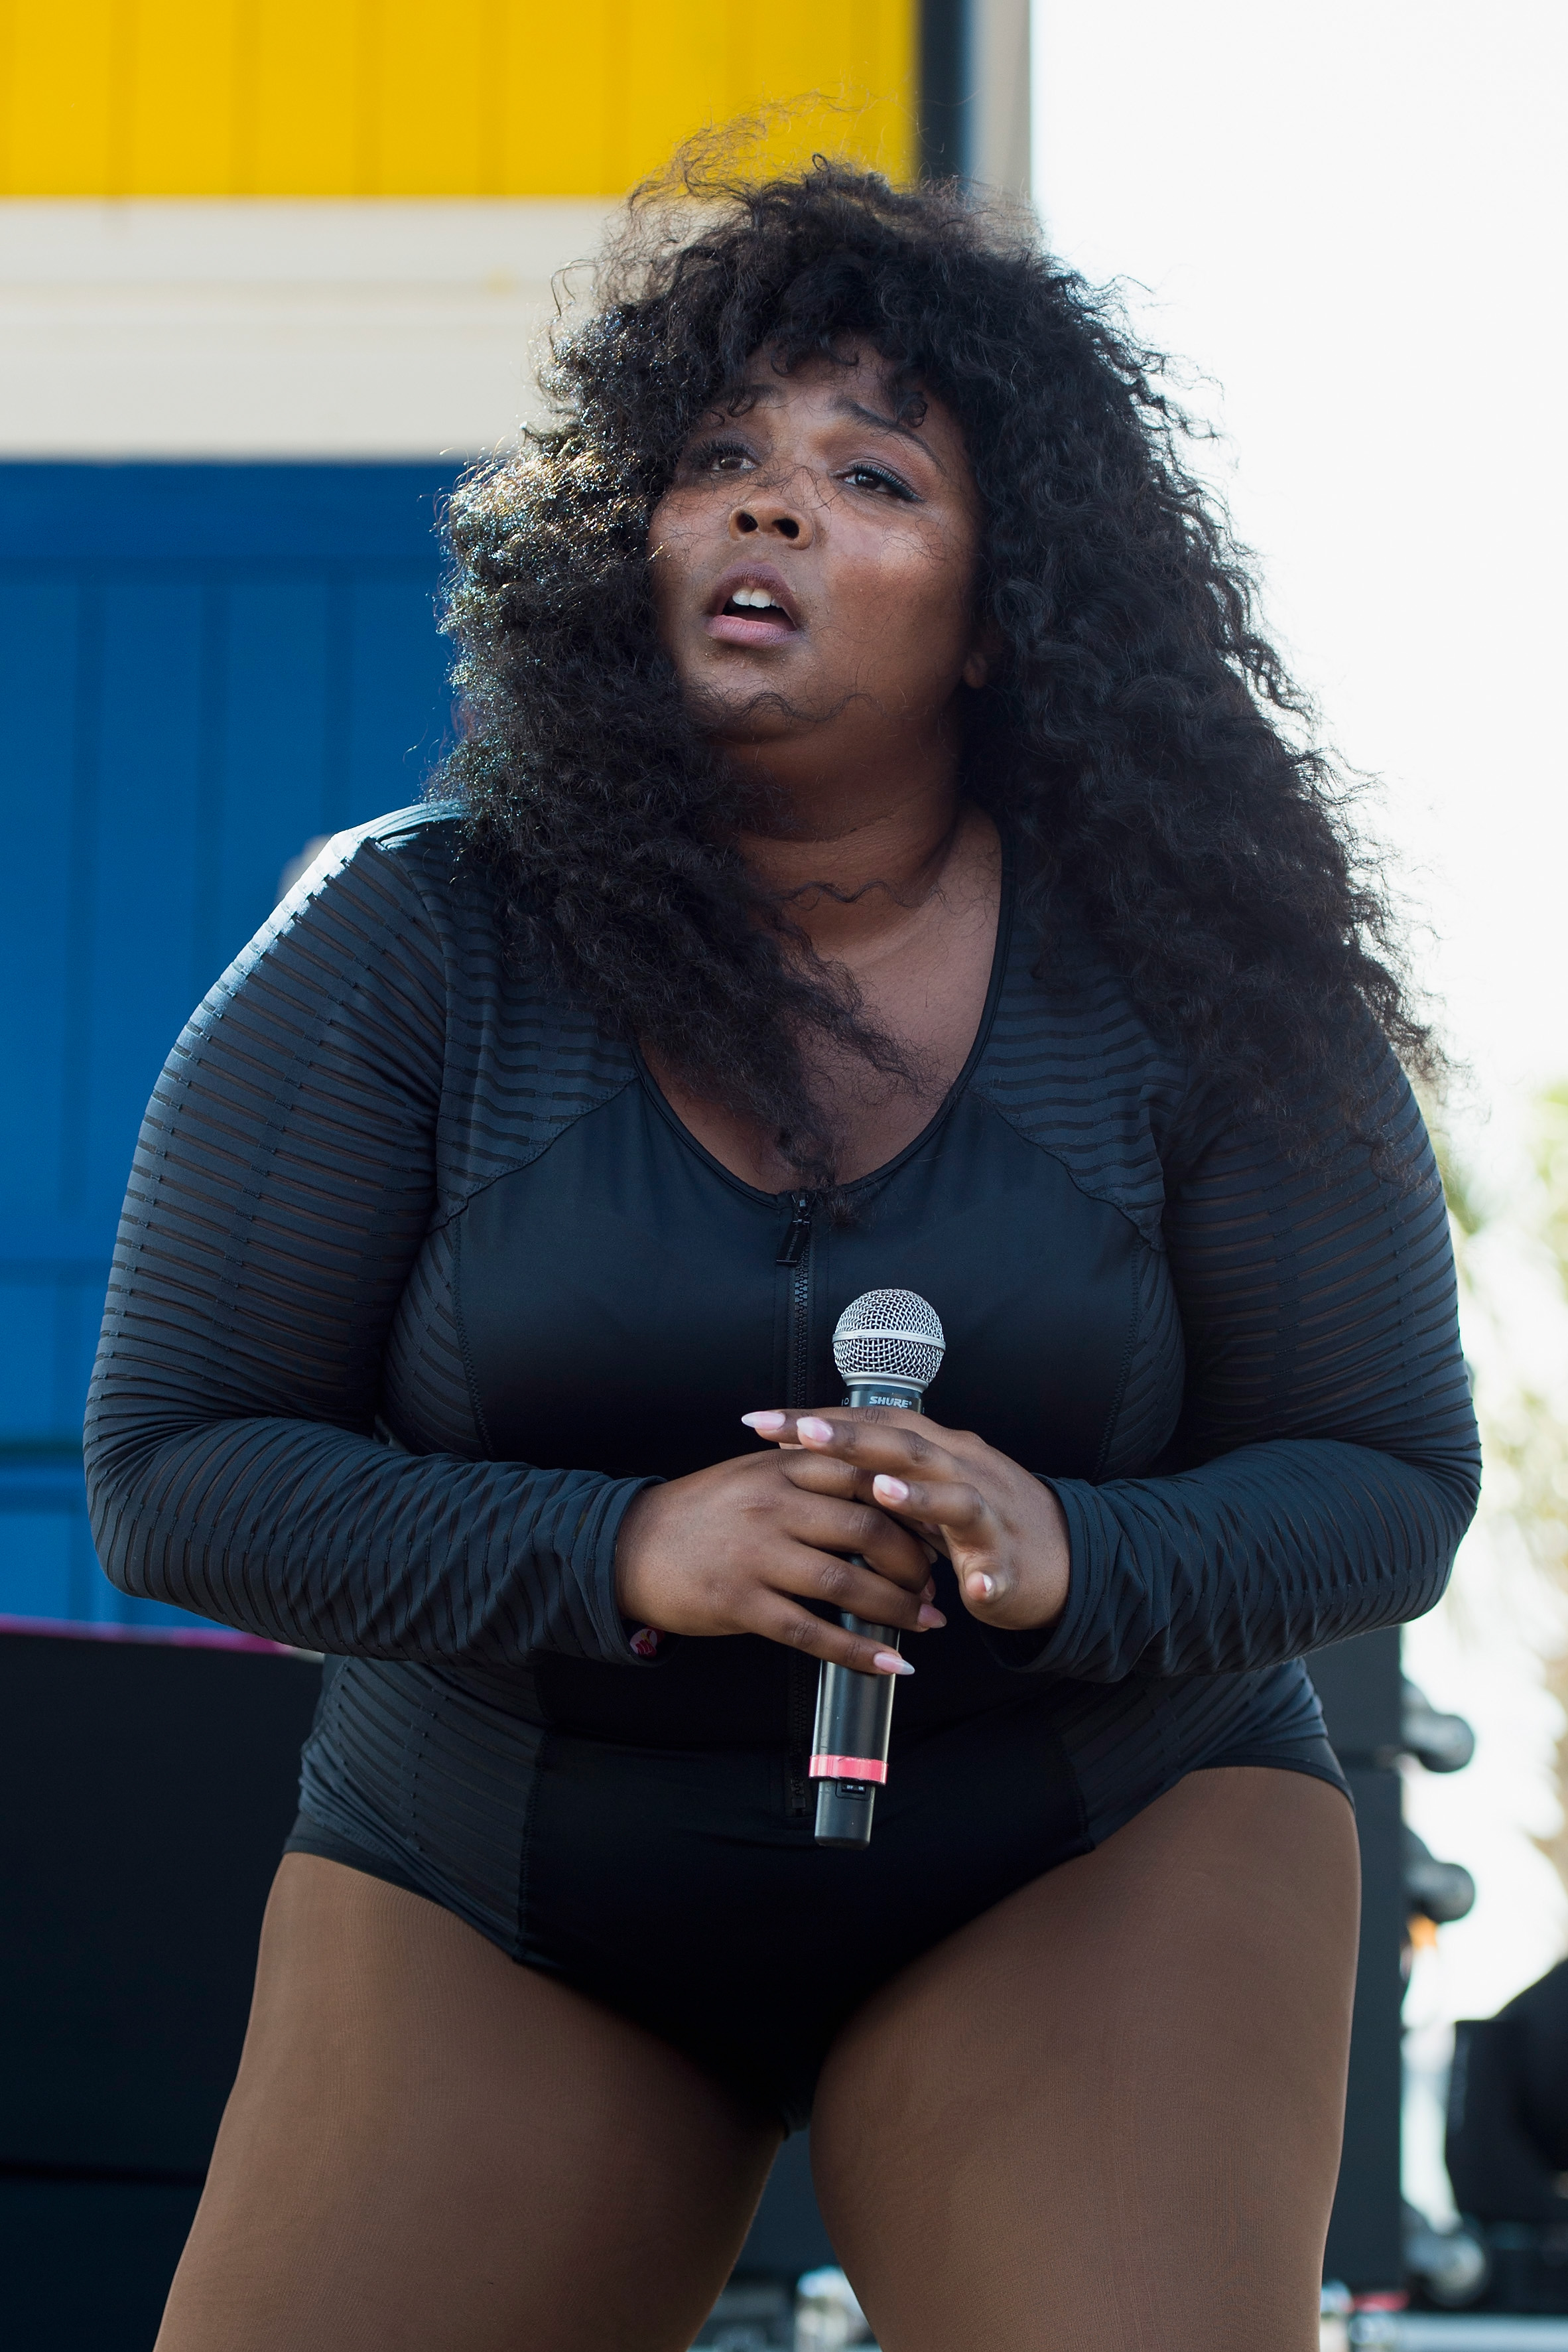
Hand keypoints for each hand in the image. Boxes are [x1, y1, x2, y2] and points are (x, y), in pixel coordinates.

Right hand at [613, 1448, 947, 1674]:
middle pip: (869, 1528)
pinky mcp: (740, 1602)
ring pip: (847, 1582)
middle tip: (933, 1586)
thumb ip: (814, 1476)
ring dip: (897, 1608)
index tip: (940, 1531)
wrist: (630, 1546)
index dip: (915, 1507)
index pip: (869, 1477)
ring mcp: (757, 1554)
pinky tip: (888, 1664)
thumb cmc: (704, 1512)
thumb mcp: (757, 1473)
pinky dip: (857, 1651)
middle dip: (914, 1563)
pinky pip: (812, 1632)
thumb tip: (886, 1497)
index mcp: (785, 1465)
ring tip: (923, 1623)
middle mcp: (774, 1503)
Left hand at [741, 1408, 1070, 1633]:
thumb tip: (805, 1448)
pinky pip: (1000, 1569)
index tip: (763, 1421)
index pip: (873, 1423)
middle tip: (803, 1433)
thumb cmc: (977, 1519)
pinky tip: (974, 1587)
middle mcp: (963, 1470)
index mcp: (937, 1449)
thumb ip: (875, 1466)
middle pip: (906, 1447)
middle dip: (853, 1439)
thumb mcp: (924, 1484)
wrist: (1060, 1556)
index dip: (821, 1419)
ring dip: (919, 1497)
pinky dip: (988, 1576)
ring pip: (956, 1499)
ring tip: (880, 1493)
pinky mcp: (1011, 1563)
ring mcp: (991, 1516)